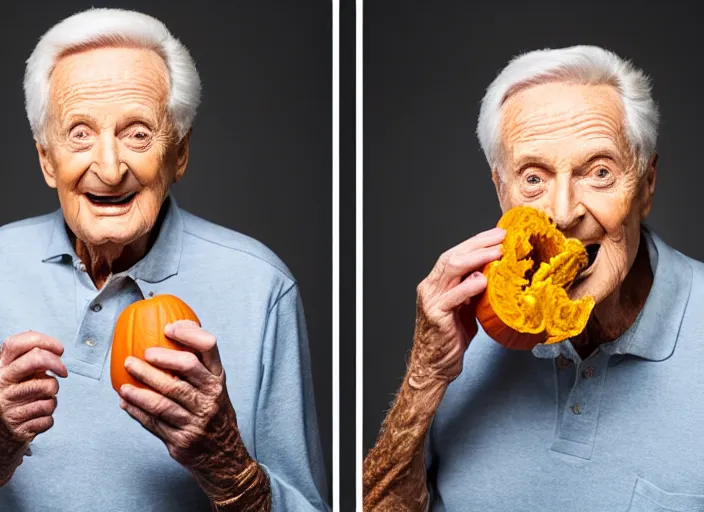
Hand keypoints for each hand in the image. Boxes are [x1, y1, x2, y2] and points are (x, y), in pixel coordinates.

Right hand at [0, 331, 66, 481]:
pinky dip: (48, 417)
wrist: (0, 435)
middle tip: (62, 372)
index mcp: (0, 369)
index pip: (17, 343)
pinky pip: (49, 415)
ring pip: (49, 388)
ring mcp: (7, 406)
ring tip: (41, 400)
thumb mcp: (17, 376)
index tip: (59, 349)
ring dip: (52, 396)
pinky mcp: (17, 427)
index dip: (44, 341)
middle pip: (36, 359)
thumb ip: (30, 361)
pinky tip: (36, 417)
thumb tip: (54, 350)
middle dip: (56, 363)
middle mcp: (0, 385)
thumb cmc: (16, 399)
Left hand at [118, 320, 267, 506]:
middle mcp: (211, 397)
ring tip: (125, 378)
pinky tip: (125, 402)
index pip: (209, 347)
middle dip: (160, 359)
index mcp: (218, 380)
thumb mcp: (214, 387)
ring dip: (140, 388)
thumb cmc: (214, 413)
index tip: (169, 328)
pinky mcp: (182, 441)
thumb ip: (198, 364)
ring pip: (164, 400)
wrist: (225, 457)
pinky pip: (154, 423)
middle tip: (141, 355)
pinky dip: (136, 412)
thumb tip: (172, 328)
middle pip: (185, 370)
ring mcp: (197, 421)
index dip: (189, 334)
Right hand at [408, 227, 504, 386]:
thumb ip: (474, 291)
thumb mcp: (465, 308)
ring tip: (497, 253)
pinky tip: (482, 280)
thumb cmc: (450, 339)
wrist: (434, 366)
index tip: (498, 234)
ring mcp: (431, 300)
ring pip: (451, 269)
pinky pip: (452, 297)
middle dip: (478, 244)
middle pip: (453, 256)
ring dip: (476, 258)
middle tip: (501, 237)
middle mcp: (430, 287)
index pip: (456, 254)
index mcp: (437, 284)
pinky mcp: (436, 316)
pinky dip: (468, 287)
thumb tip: (494, 274)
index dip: (477, 242)